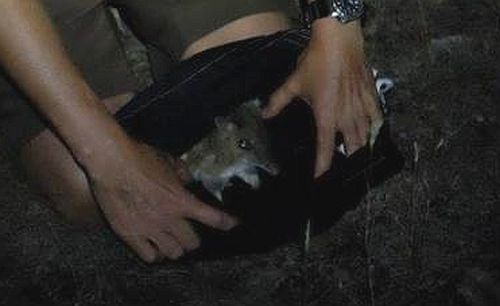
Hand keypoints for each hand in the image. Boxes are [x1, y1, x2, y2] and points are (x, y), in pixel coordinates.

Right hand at [87, 140, 237, 261]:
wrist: (112, 163)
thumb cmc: (140, 158)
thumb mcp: (168, 160)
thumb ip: (182, 173)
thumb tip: (188, 180)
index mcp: (182, 200)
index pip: (213, 218)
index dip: (227, 223)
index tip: (233, 225)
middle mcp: (170, 219)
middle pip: (193, 243)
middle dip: (193, 239)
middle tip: (187, 233)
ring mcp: (150, 229)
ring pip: (173, 253)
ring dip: (174, 248)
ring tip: (169, 241)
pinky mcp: (131, 235)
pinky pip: (150, 257)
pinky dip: (154, 254)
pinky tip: (152, 246)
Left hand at [263, 20, 382, 176]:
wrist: (339, 41)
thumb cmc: (315, 63)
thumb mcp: (294, 84)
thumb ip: (278, 102)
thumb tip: (264, 114)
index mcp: (327, 117)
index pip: (326, 149)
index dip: (323, 166)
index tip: (320, 179)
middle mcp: (347, 117)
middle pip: (352, 147)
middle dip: (349, 161)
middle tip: (344, 170)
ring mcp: (362, 107)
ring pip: (366, 135)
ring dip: (362, 148)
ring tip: (359, 158)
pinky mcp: (372, 96)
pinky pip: (378, 118)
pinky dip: (377, 128)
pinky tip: (375, 133)